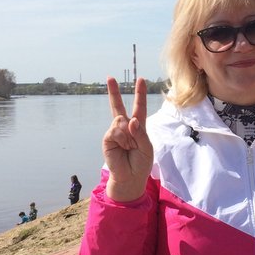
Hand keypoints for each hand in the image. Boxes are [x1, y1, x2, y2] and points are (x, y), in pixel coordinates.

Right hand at [103, 77, 153, 201]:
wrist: (130, 177)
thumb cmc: (140, 162)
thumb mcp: (146, 147)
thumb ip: (140, 133)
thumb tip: (129, 120)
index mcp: (137, 127)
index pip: (139, 107)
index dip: (140, 94)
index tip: (141, 80)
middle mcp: (125, 127)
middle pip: (118, 106)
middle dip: (114, 92)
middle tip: (110, 77)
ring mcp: (115, 131)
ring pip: (121, 121)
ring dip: (128, 134)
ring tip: (129, 146)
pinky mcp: (108, 138)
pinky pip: (115, 131)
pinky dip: (122, 138)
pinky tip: (122, 147)